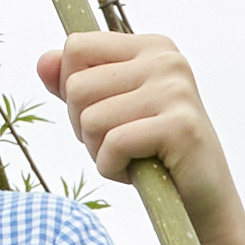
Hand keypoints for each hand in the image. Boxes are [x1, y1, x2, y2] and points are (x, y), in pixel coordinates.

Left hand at [38, 28, 229, 224]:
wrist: (201, 198)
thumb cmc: (150, 152)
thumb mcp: (109, 110)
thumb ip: (75, 82)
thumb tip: (43, 61)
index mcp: (151, 46)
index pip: (76, 47)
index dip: (72, 89)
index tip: (104, 113)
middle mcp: (167, 60)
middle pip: (77, 87)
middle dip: (84, 127)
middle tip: (120, 144)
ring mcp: (176, 91)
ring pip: (90, 119)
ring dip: (100, 152)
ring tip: (133, 157)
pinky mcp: (180, 126)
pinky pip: (113, 145)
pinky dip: (113, 168)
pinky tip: (140, 171)